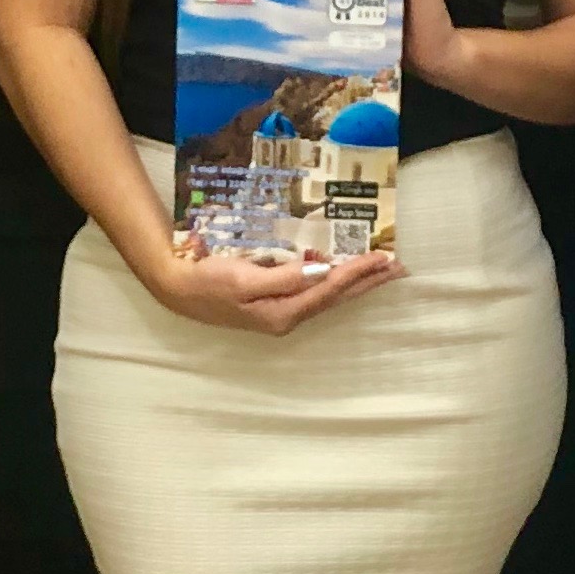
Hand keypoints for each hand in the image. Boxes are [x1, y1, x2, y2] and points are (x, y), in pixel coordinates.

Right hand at [148, 238, 405, 335]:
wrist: (175, 287)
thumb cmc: (206, 280)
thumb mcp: (243, 277)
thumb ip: (285, 277)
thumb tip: (321, 271)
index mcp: (283, 311)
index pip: (331, 288)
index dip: (359, 271)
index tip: (383, 257)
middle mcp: (287, 315)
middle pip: (337, 296)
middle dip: (369, 280)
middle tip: (399, 266)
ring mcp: (281, 311)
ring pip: (328, 294)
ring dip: (356, 281)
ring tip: (381, 269)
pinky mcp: (274, 302)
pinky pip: (314, 290)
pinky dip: (334, 279)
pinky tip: (343, 272)